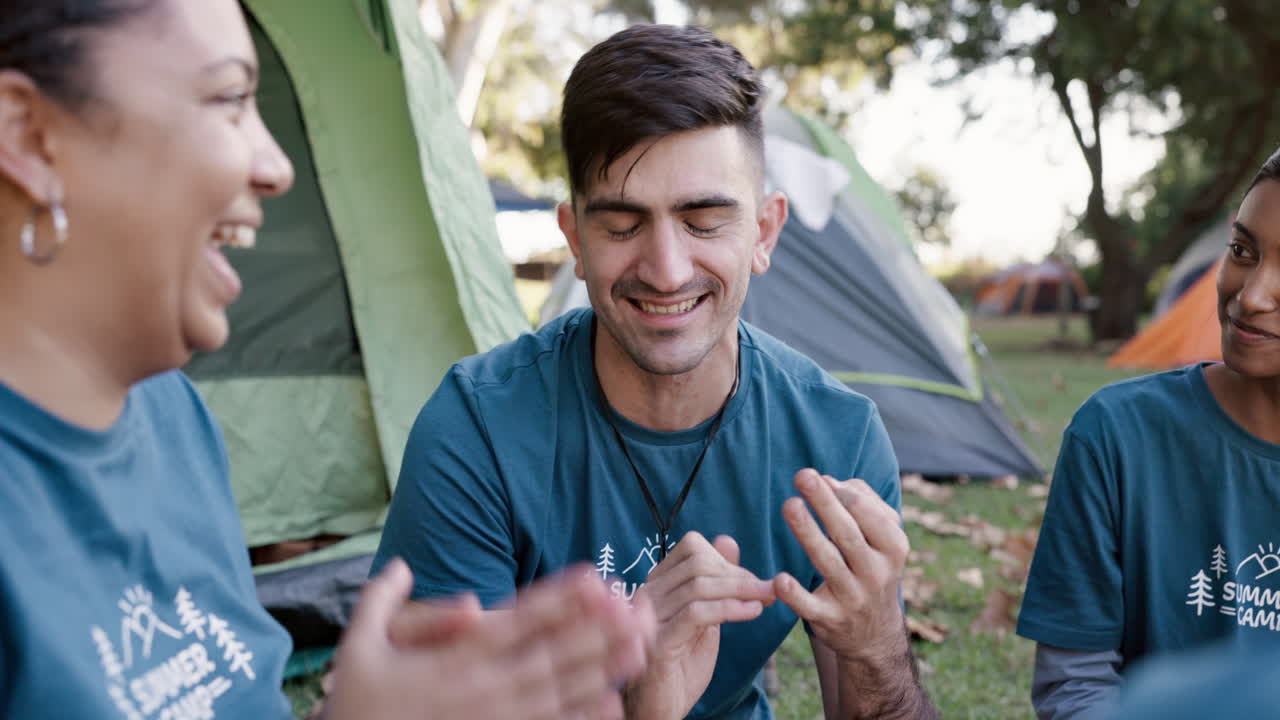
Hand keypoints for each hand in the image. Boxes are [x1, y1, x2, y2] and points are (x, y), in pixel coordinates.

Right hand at [326, 559, 655, 719]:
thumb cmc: (358, 706)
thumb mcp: (358, 648)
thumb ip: (380, 602)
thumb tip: (402, 566)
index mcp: (456, 658)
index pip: (517, 620)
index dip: (558, 598)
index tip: (594, 578)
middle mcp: (483, 688)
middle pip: (551, 653)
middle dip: (597, 629)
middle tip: (637, 608)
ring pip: (559, 692)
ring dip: (602, 668)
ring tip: (639, 647)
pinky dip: (580, 718)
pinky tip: (611, 705)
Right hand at [625, 532, 775, 719]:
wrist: (662, 707)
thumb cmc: (681, 663)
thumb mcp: (704, 617)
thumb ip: (714, 582)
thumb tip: (727, 540)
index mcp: (658, 584)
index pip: (692, 547)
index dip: (728, 560)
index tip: (755, 580)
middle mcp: (648, 595)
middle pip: (698, 564)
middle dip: (740, 575)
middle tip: (769, 591)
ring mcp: (650, 618)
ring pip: (699, 586)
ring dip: (742, 590)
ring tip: (766, 599)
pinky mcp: (659, 642)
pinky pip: (697, 613)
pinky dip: (730, 608)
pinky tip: (752, 612)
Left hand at [774, 468, 909, 663]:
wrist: (875, 633)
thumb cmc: (872, 566)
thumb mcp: (884, 537)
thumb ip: (862, 502)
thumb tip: (829, 481)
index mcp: (893, 548)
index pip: (869, 515)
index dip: (843, 494)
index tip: (820, 477)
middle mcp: (877, 574)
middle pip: (848, 534)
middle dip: (825, 503)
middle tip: (803, 476)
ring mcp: (854, 599)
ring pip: (828, 563)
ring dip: (808, 533)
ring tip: (790, 505)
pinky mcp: (830, 620)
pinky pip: (811, 607)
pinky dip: (795, 595)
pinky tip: (780, 579)